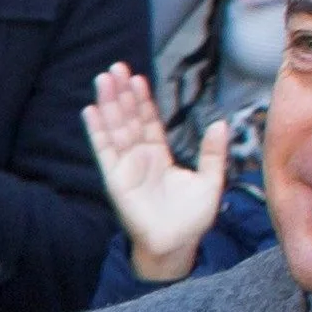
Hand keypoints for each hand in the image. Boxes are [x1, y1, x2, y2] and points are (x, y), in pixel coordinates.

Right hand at [83, 63, 230, 282]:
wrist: (176, 245)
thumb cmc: (192, 218)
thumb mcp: (211, 181)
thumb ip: (212, 153)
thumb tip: (221, 123)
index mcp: (160, 156)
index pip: (149, 121)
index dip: (143, 100)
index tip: (138, 77)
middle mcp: (139, 157)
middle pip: (128, 118)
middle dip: (121, 93)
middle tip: (115, 67)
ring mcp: (126, 167)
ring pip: (115, 128)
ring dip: (108, 104)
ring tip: (102, 79)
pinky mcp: (115, 179)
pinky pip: (104, 151)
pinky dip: (97, 131)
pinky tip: (91, 111)